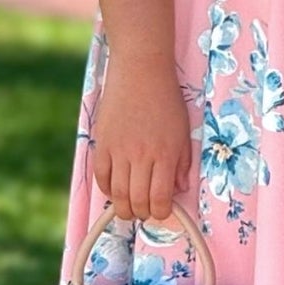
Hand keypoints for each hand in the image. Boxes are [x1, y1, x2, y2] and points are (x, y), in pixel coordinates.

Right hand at [92, 55, 194, 222]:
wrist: (140, 71)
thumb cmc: (166, 101)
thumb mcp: (183, 133)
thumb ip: (182, 164)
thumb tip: (178, 189)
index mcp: (165, 155)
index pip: (160, 198)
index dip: (161, 212)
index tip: (162, 211)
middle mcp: (141, 156)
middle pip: (137, 200)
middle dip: (142, 213)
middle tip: (144, 211)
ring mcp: (118, 150)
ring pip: (116, 193)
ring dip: (123, 207)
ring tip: (129, 207)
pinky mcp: (101, 142)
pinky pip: (100, 176)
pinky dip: (106, 189)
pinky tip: (114, 190)